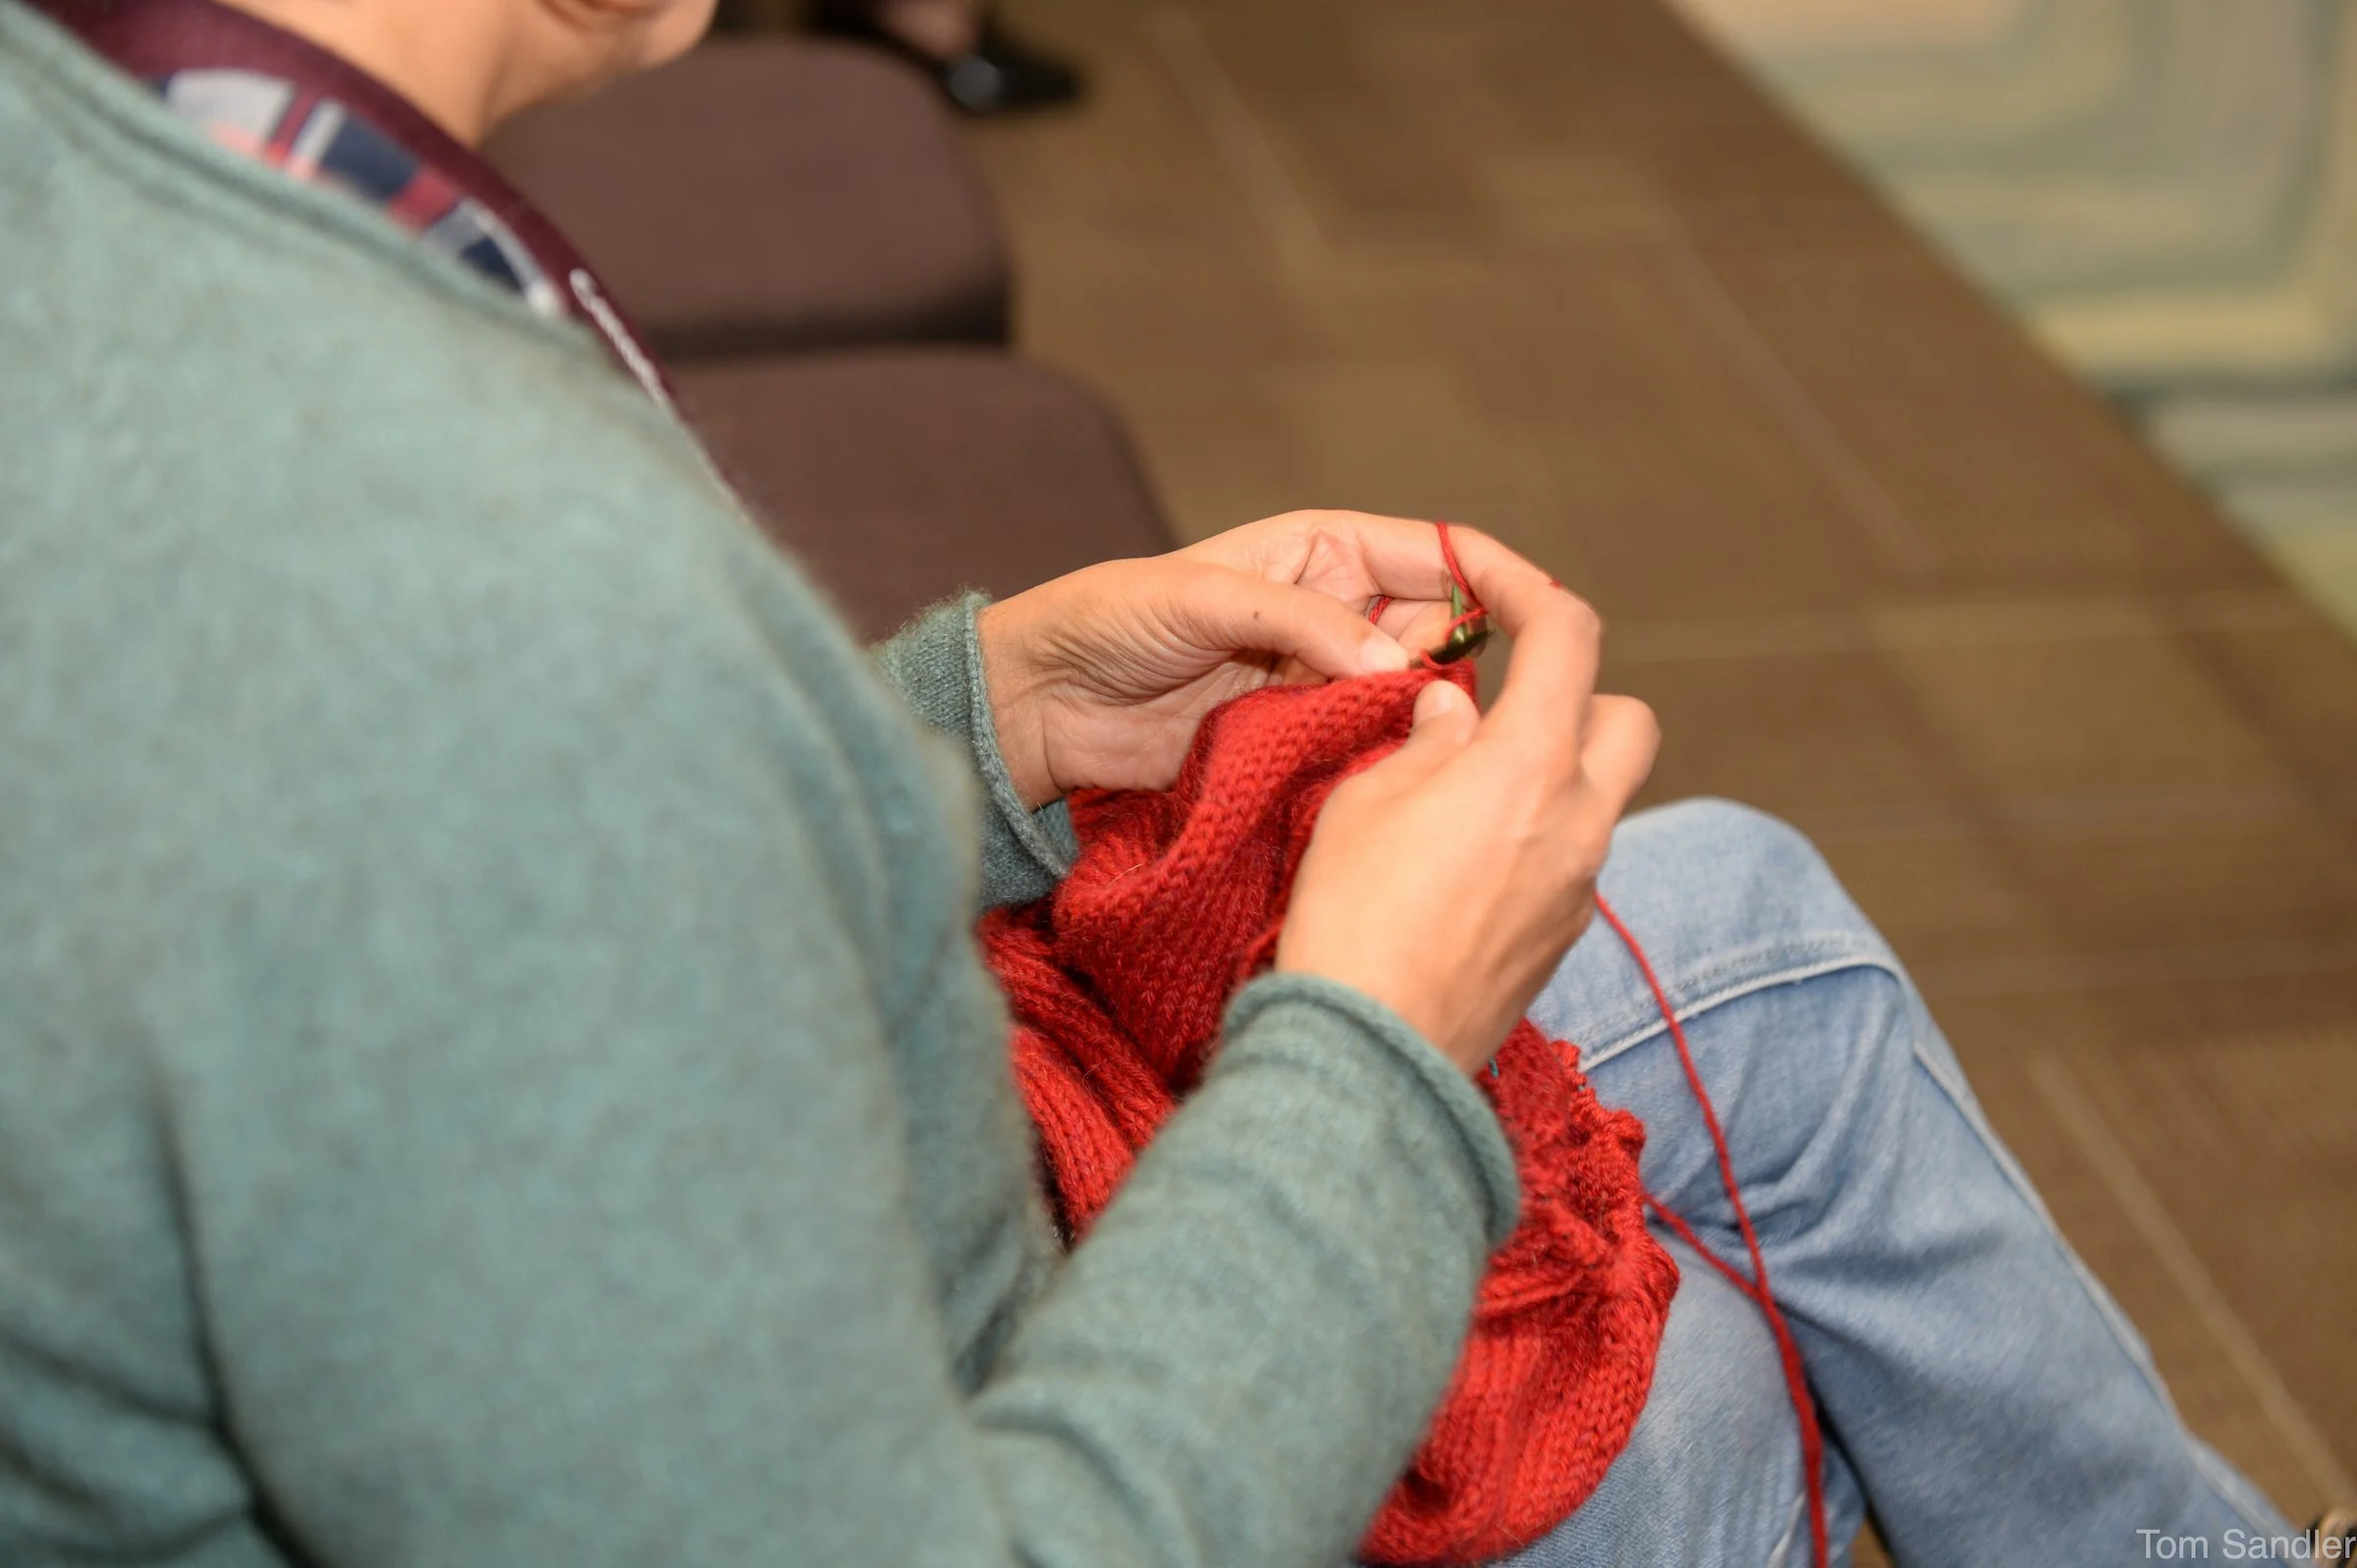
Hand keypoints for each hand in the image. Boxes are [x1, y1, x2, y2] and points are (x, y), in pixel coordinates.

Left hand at [976, 510, 1513, 809]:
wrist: (1042, 702)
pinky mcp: (1297, 741)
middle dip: (1452, 666)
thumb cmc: (1110, 620)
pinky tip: (1380, 779)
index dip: (1494, 579)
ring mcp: (1320, 681)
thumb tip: (1397, 669)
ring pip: (1407, 700)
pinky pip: (1362, 750)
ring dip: (1413, 723)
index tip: (1545, 615)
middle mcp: (1336, 612)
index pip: (1438, 554)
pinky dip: (1376, 763)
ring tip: (1409, 747)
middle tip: (1444, 709)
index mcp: (1324, 550)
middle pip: (1437, 635)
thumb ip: (1304, 622)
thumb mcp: (1206, 597)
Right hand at [1275, 560, 1658, 1074]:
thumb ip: (1424, 739)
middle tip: (1502, 706)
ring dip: (1553, 773)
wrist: (1370, 1054)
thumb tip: (1455, 706)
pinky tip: (1461, 864)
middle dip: (1579, 696)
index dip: (1532, 588)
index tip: (1488, 580)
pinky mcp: (1563, 940)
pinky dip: (1535, 838)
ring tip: (1463, 793)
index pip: (1570, 637)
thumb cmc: (1353, 917)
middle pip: (1629, 720)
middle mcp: (1578, 822)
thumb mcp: (1365, 801)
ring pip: (1601, 796)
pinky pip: (1572, 859)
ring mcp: (1580, 887)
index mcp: (1529, 766)